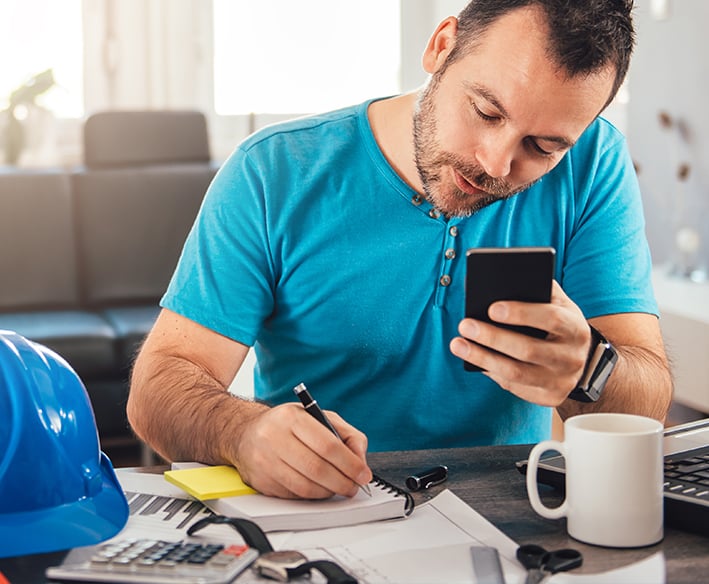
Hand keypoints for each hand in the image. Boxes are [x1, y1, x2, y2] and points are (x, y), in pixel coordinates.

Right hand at [228, 403, 371, 498]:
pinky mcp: (260, 481)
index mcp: (292, 417)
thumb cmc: (286, 425)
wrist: (245, 433)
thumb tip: (360, 459)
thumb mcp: (318, 417)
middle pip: (318, 469)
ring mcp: (265, 461)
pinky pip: (294, 495)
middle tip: (354, 486)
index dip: (350, 464)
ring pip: (306, 486)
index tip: (363, 474)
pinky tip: (319, 488)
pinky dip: (312, 496)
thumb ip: (346, 434)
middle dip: (343, 482)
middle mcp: (274, 437)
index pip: (328, 445)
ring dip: (329, 492)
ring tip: (339, 488)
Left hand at [449, 280, 590, 405]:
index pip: (551, 318)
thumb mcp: (556, 303)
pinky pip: (514, 386)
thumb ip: (537, 289)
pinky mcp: (550, 397)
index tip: (491, 308)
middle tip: (465, 325)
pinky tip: (473, 360)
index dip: (521, 313)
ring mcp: (562, 381)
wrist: (578, 357)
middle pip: (528, 350)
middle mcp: (572, 357)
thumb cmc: (558, 323)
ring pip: (516, 373)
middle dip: (493, 337)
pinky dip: (491, 372)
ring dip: (483, 358)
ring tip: (458, 344)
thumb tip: (502, 280)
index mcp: (576, 328)